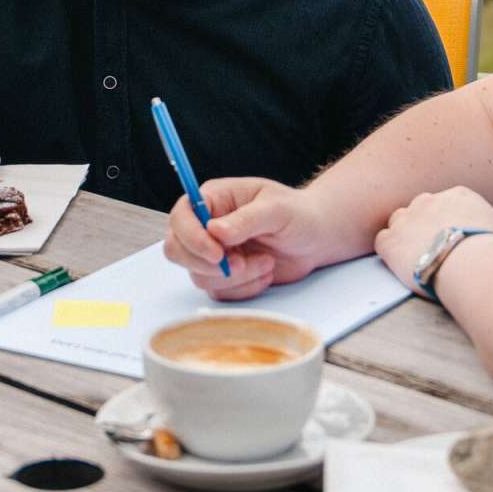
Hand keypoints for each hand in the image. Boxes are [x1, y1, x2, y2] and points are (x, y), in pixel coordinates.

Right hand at [163, 177, 350, 300]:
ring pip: (199, 275)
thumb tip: (214, 230)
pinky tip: (266, 272)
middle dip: (206, 264)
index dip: (191, 237)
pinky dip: (244, 288)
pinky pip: (219, 292)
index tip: (217, 253)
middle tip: (240, 264)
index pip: (181, 217)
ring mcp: (213, 253)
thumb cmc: (297, 214)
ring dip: (235, 277)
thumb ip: (245, 219)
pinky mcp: (225, 276)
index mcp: (213, 199)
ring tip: (266, 262)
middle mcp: (206, 226)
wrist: (316, 238)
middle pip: (176, 249)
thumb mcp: (276, 209)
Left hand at [372, 186, 492, 289]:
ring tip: (417, 260)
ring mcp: (408, 219)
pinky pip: (382, 242)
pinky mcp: (392, 242)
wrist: (477, 267)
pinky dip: (389, 254)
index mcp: (459, 195)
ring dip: (404, 238)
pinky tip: (401, 267)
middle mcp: (430, 200)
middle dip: (422, 226)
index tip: (449, 238)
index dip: (444, 222)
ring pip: (397, 222)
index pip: (443, 203)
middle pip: (418, 208)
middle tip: (431, 249)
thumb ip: (488, 231)